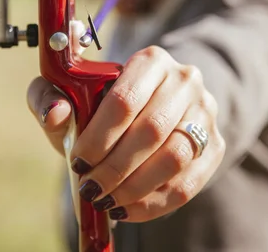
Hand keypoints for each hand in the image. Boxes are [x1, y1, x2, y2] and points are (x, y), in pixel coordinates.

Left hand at [27, 44, 224, 222]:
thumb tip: (55, 114)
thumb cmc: (106, 102)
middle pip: (151, 131)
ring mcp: (205, 111)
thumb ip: (52, 96)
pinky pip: (189, 182)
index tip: (78, 160)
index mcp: (151, 59)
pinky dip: (154, 203)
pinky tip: (127, 209)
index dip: (99, 136)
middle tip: (90, 187)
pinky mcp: (215, 144)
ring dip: (135, 188)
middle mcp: (184, 80)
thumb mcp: (74, 94)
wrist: (154, 106)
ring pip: (174, 158)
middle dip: (115, 168)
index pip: (125, 100)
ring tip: (106, 200)